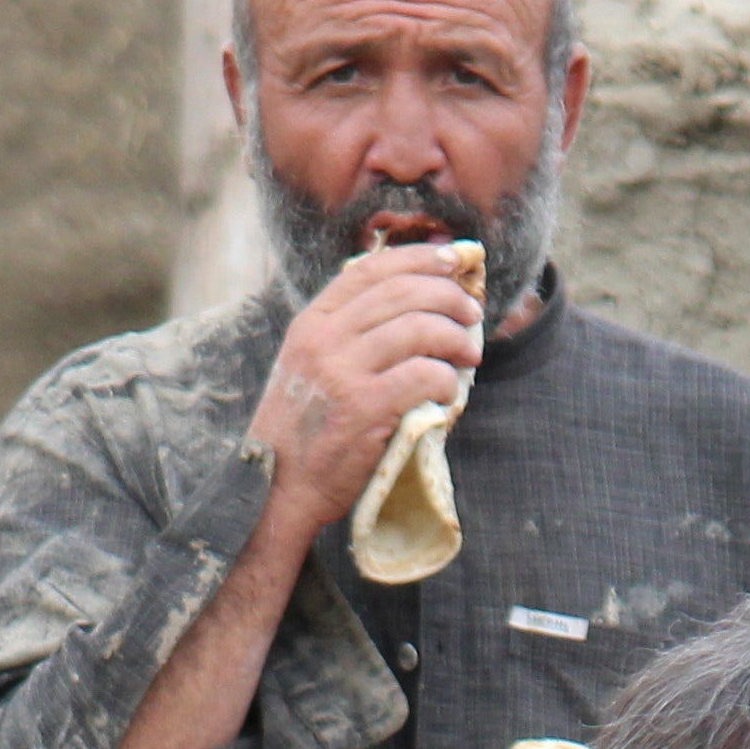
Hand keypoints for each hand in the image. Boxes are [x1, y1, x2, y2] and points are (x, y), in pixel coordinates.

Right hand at [249, 243, 485, 523]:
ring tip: (470, 353)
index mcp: (311, 323)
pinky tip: (450, 393)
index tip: (454, 259)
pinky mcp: (363, 409)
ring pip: (418, 329)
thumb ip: (347, 334)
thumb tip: (410, 302)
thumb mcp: (308, 368)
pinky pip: (423, 376)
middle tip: (472, 313)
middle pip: (402, 293)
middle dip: (449, 296)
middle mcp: (323, 340)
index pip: (371, 270)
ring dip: (456, 338)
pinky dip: (447, 381)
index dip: (419, 258)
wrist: (278, 490)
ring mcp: (341, 373)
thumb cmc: (303, 432)